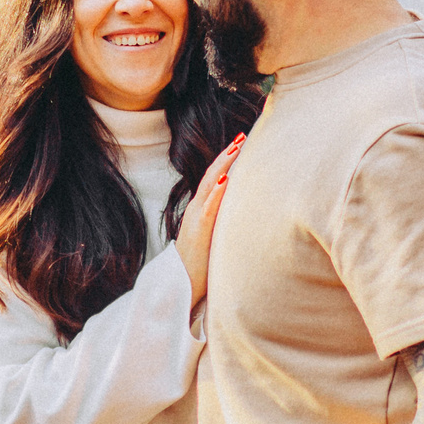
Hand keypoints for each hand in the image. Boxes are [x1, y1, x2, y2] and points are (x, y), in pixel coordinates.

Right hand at [178, 134, 243, 303]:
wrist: (181, 288)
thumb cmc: (201, 265)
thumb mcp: (214, 238)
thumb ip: (222, 223)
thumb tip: (240, 213)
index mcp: (202, 211)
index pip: (215, 179)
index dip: (227, 160)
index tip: (241, 143)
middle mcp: (197, 211)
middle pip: (212, 175)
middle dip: (227, 155)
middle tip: (242, 135)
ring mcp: (195, 221)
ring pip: (209, 186)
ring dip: (222, 165)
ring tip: (235, 147)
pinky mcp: (197, 234)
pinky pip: (207, 210)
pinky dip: (215, 193)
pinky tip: (224, 180)